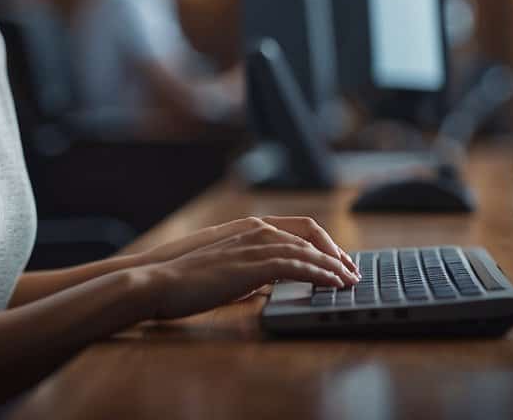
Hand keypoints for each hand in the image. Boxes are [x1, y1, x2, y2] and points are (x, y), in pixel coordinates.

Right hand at [133, 216, 358, 276]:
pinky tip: (333, 284)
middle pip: (309, 236)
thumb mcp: (225, 271)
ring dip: (333, 266)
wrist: (160, 280)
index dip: (322, 243)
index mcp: (249, 228)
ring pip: (307, 251)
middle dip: (334, 254)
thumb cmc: (186, 280)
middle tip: (352, 271)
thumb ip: (250, 272)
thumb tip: (269, 284)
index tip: (337, 260)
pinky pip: (298, 266)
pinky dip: (320, 274)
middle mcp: (256, 230)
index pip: (298, 229)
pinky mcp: (255, 264)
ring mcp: (256, 245)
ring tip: (350, 281)